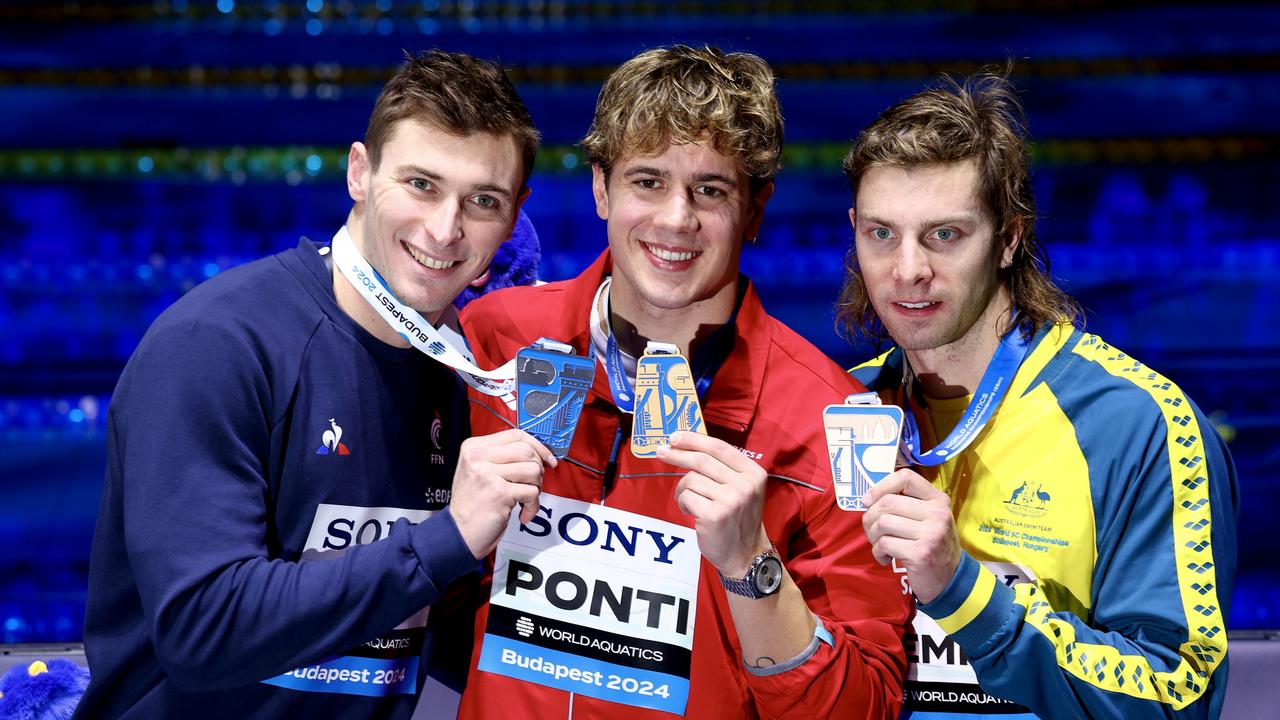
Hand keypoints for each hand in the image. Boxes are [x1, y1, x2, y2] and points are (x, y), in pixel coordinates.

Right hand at [450, 429, 555, 558]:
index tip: (547, 459)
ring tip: (524, 500)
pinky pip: (532, 492)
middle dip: (538, 470)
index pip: (515, 434)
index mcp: (473, 447)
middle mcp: (478, 457)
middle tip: (531, 486)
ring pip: (533, 470)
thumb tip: (538, 452)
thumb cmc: (474, 504)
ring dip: (536, 488)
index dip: (537, 446)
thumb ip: (503, 457)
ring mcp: (488, 474)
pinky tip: (522, 514)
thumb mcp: (479, 471)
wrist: (459, 533)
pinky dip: (533, 506)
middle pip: (527, 451)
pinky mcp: (499, 492)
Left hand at [658, 431, 769, 576]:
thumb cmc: (737, 520)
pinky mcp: (715, 515)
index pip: (719, 447)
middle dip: (678, 454)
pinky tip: (692, 512)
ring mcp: (731, 500)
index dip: (694, 439)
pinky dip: (683, 503)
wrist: (746, 555)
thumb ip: (723, 469)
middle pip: (702, 460)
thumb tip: (688, 446)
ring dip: (682, 490)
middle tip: (661, 452)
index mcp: (753, 473)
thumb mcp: (742, 489)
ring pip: (691, 479)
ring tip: (689, 502)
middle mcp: (745, 484)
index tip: (675, 437)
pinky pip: (686, 497)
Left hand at [861, 468, 960, 603]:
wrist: (950, 579)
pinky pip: (884, 544)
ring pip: (883, 523)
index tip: (868, 500)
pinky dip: (878, 552)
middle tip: (871, 530)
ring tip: (880, 544)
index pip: (905, 477)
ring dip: (873, 536)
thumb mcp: (928, 519)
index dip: (881, 486)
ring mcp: (931, 533)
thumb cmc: (932, 545)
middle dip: (870, 517)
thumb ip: (906, 504)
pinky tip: (886, 557)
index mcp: (938, 499)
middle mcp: (937, 513)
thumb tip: (868, 498)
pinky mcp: (920, 553)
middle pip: (888, 502)